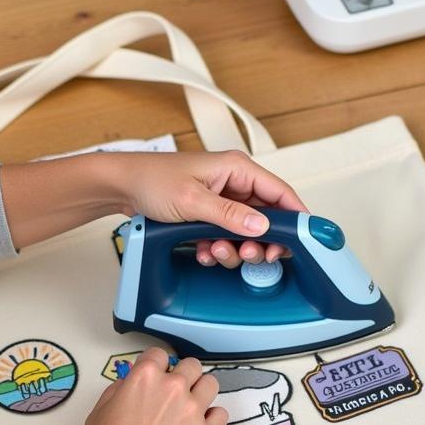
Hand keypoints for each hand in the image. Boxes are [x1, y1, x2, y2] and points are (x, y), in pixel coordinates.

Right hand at [78, 347, 228, 424]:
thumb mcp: (100, 410)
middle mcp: (173, 387)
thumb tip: (131, 385)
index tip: (154, 376)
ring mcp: (193, 410)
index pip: (159, 354)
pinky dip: (212, 418)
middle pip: (191, 365)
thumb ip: (120, 390)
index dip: (156, 365)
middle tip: (175, 393)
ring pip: (211, 383)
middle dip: (183, 376)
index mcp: (145, 376)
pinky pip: (221, 414)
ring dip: (201, 391)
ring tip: (191, 407)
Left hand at [111, 149, 307, 268]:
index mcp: (237, 169)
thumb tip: (262, 226)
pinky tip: (202, 252)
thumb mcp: (193, 200)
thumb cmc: (152, 181)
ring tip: (214, 251)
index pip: (280, 193)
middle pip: (266, 219)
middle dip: (258, 241)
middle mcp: (234, 183)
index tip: (302, 242)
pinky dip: (216, 249)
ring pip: (244, 233)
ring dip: (233, 249)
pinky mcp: (209, 215)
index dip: (295, 218)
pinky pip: (224, 238)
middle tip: (248, 255)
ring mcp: (221, 201)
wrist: (122, 187)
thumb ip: (229, 215)